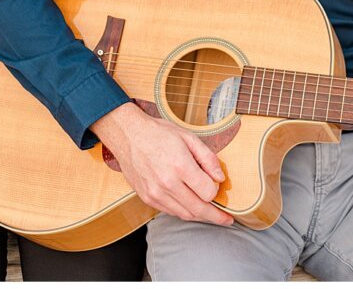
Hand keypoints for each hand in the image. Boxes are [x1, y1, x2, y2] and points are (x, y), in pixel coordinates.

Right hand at [92, 102, 233, 225]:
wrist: (127, 135)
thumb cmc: (157, 133)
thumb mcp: (188, 137)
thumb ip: (208, 158)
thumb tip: (220, 178)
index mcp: (180, 166)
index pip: (208, 193)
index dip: (216, 190)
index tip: (215, 185)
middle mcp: (167, 183)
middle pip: (199, 210)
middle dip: (216, 216)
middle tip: (226, 219)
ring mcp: (155, 193)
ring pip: (185, 214)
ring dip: (199, 216)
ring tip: (209, 213)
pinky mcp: (147, 197)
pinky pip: (170, 212)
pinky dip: (183, 211)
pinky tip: (188, 205)